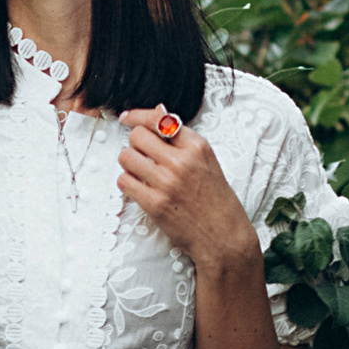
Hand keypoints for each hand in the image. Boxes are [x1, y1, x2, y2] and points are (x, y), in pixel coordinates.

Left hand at [118, 106, 261, 278]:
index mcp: (197, 147)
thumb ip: (182, 139)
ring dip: (129, 164)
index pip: (158, 119)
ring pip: (126, 157)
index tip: (126, 118)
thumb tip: (157, 111)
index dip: (137, 116)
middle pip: (137, 136)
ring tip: (141, 173)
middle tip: (142, 156)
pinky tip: (139, 188)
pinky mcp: (155, 203)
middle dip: (135, 145)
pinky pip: (124, 181)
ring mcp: (167, 183)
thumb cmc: (216, 200)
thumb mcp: (207, 161)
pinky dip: (127, 183)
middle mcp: (182, 161)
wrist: (223, 236)